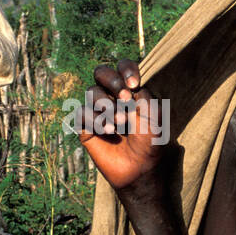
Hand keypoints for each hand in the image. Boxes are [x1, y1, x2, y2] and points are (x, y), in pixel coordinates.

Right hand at [78, 60, 164, 191]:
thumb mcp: (154, 113)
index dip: (126, 69)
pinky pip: (81, 112)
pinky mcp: (85, 126)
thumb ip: (142, 93)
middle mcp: (112, 96)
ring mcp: (97, 111)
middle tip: (126, 99)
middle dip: (113, 82)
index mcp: (129, 89)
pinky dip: (95, 119)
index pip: (122, 66)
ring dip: (107, 105)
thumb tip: (124, 88)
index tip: (135, 84)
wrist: (140, 168)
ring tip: (120, 123)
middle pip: (101, 72)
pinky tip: (108, 131)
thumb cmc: (151, 141)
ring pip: (91, 92)